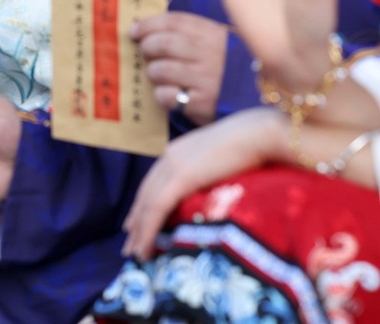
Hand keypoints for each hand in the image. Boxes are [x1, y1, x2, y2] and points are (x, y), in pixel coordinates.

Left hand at [121, 107, 283, 258]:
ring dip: (140, 232)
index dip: (144, 203)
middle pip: (145, 194)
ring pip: (148, 205)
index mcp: (178, 150)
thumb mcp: (225, 159)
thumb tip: (215, 189)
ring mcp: (172, 166)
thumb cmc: (254, 143)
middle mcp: (169, 157)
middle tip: (128, 244)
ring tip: (135, 254)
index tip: (136, 221)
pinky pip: (158, 209)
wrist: (260, 133)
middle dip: (136, 221)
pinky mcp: (180, 178)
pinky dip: (149, 230)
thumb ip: (212, 172)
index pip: (154, 181)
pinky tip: (145, 247)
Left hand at [131, 12, 226, 125]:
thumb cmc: (232, 69)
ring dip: (152, 72)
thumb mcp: (220, 43)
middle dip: (147, 47)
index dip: (148, 24)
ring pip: (160, 69)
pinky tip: (169, 94)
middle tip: (145, 53)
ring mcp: (206, 79)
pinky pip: (166, 95)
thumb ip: (192, 34)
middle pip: (163, 44)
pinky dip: (161, 94)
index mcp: (214, 34)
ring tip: (158, 76)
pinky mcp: (201, 103)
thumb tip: (148, 30)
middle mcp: (210, 54)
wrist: (261, 102)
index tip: (135, 31)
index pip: (174, 22)